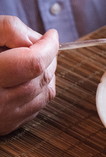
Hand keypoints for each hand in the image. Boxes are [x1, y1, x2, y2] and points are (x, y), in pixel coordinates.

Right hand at [0, 16, 58, 134]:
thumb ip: (8, 29)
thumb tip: (37, 39)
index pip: (33, 62)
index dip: (48, 46)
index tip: (51, 34)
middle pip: (41, 77)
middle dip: (49, 57)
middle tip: (42, 44)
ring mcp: (1, 118)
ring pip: (45, 93)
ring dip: (47, 73)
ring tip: (36, 58)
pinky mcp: (5, 126)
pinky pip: (37, 107)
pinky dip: (41, 89)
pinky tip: (30, 77)